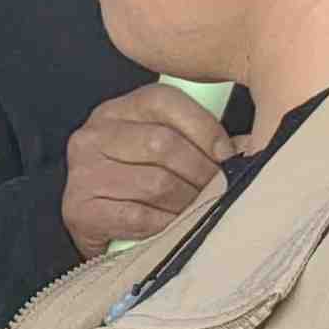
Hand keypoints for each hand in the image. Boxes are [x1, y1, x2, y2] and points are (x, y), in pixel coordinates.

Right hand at [60, 81, 232, 259]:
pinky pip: (140, 216)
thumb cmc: (135, 182)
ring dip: (189, 202)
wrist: (91, 222)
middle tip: (220, 189)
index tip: (227, 154)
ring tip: (201, 209)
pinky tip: (177, 227)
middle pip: (162, 143)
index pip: (164, 101)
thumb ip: (196, 141)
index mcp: (117, 111)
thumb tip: (248, 149)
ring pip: (156, 183)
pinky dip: (168, 224)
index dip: (204, 127)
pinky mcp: (81, 209)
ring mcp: (83, 172)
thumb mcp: (159, 149)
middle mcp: (93, 135)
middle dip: (202, 170)